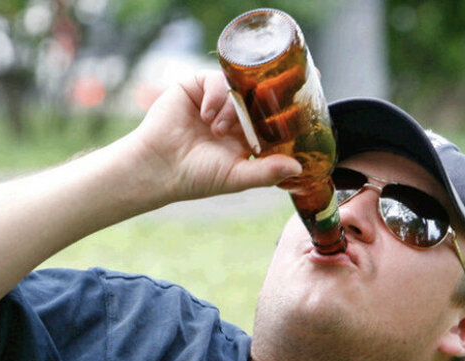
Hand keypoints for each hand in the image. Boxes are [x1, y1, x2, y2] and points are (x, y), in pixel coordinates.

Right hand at [125, 72, 300, 203]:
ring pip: (238, 88)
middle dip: (266, 98)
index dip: (288, 108)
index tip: (306, 99)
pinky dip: (215, 96)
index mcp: (246, 135)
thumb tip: (297, 168)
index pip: (272, 115)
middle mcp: (233, 114)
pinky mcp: (196, 87)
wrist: (158, 167)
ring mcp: (215, 99)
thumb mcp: (236, 177)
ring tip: (217, 129)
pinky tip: (205, 116)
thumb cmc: (195, 177)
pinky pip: (216, 79)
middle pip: (259, 95)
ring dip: (232, 107)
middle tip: (275, 99)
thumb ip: (266, 172)